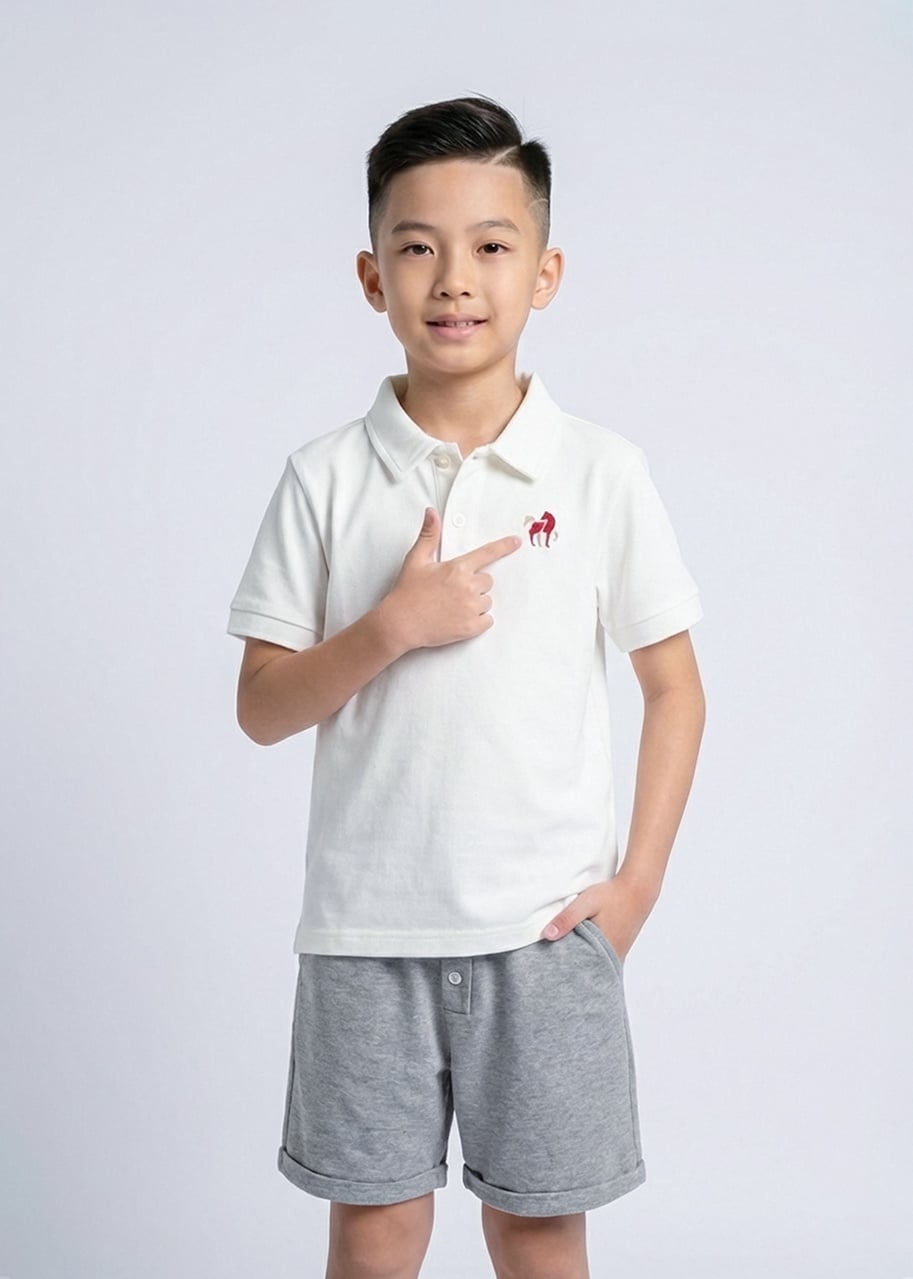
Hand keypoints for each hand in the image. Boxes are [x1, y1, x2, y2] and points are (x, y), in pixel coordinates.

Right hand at [382, 507, 521, 651]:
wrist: (400, 623)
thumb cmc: (407, 593)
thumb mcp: (416, 560)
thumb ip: (428, 535)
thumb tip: (431, 513)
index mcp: (457, 568)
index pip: (487, 554)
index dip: (504, 547)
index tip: (516, 542)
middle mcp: (467, 586)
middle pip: (487, 581)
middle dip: (475, 585)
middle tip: (453, 591)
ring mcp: (470, 608)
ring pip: (487, 601)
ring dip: (475, 604)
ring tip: (453, 606)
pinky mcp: (470, 627)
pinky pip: (488, 620)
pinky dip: (478, 621)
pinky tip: (460, 619)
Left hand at [539, 873, 658, 961]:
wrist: (638, 889)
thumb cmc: (612, 895)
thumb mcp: (586, 902)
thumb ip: (567, 918)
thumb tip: (547, 935)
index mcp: (603, 951)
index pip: (578, 969)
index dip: (564, 969)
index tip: (550, 967)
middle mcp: (612, 957)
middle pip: (586, 968)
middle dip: (571, 966)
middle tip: (553, 963)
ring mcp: (617, 954)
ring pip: (594, 962)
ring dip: (581, 959)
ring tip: (564, 954)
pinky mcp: (619, 947)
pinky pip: (601, 956)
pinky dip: (591, 952)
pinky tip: (582, 945)